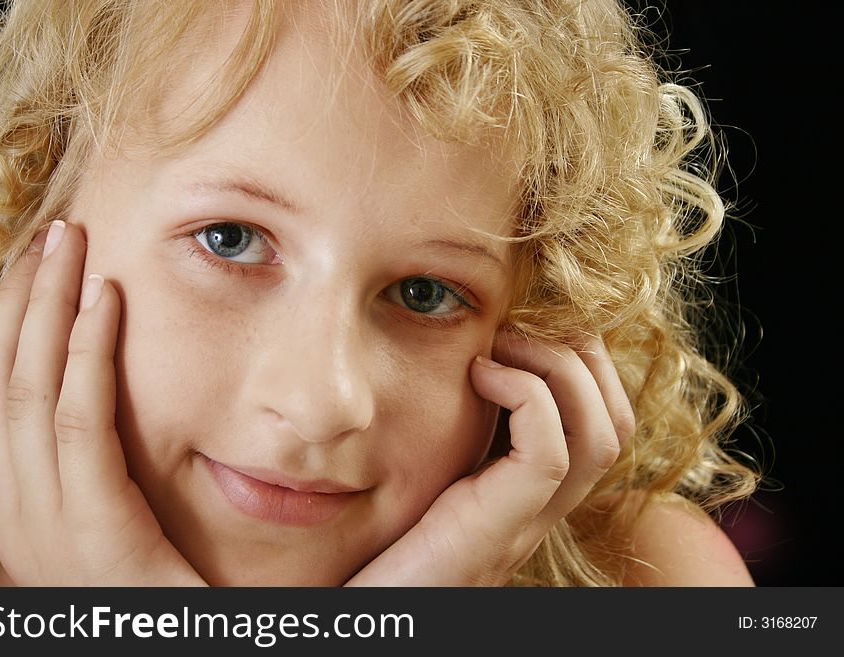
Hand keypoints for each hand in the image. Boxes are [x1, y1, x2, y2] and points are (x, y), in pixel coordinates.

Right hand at [0, 221, 203, 585]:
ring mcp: (49, 528)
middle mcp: (20, 516)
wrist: (185, 652)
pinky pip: (80, 425)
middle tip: (55, 233)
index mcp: (23, 512)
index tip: (38, 265)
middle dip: (22, 299)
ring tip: (71, 242)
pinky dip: (86, 356)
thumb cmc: (165, 597)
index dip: (8, 324)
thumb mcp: (115, 531)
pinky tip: (108, 301)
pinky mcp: (95, 533)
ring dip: (47, 306)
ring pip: (26, 391)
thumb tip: (87, 417)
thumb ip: (93, 478)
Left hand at [345, 332, 634, 585]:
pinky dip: (527, 395)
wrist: (365, 615)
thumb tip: (463, 356)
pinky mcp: (497, 528)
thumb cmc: (379, 545)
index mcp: (528, 494)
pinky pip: (549, 452)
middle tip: (524, 324)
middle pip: (617, 422)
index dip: (585, 361)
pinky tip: (480, 374)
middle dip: (584, 354)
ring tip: (504, 343)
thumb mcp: (427, 472)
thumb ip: (455, 432)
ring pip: (600, 434)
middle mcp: (541, 509)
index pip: (605, 422)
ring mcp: (525, 522)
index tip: (530, 324)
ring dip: (560, 366)